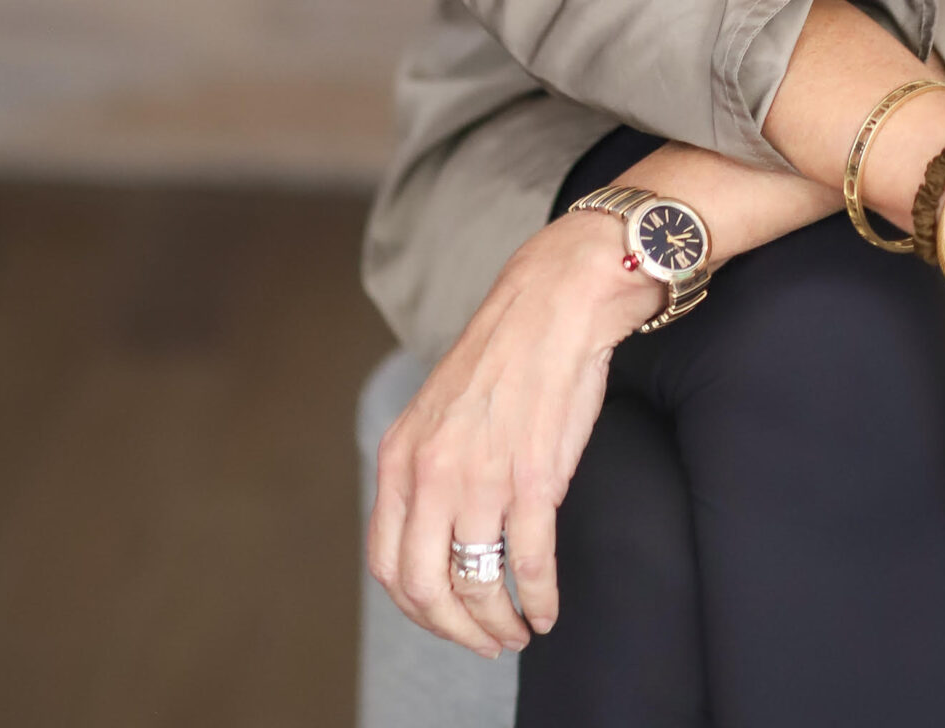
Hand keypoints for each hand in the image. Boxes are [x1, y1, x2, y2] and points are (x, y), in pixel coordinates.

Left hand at [367, 211, 657, 654]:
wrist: (555, 302)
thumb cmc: (505, 356)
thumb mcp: (438, 414)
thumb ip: (427, 473)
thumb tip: (436, 540)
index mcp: (401, 457)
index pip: (389, 565)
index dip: (418, 610)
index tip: (447, 620)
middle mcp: (432, 473)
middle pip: (427, 589)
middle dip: (457, 629)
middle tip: (486, 641)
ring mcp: (482, 477)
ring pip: (479, 585)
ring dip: (501, 624)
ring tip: (521, 631)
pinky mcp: (533, 478)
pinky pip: (530, 565)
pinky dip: (540, 601)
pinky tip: (548, 609)